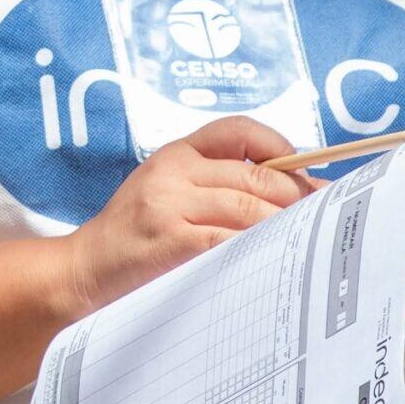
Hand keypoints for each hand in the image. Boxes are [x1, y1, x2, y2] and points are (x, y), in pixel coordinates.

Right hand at [65, 117, 314, 314]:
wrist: (82, 272)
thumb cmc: (133, 241)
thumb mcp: (166, 196)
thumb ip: (218, 188)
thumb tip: (299, 192)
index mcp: (173, 155)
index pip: (236, 130)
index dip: (278, 146)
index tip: (303, 173)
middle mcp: (172, 172)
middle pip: (255, 176)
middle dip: (296, 199)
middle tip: (322, 220)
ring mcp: (169, 205)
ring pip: (250, 209)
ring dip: (285, 228)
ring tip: (304, 245)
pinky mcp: (172, 241)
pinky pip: (232, 241)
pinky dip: (260, 250)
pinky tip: (273, 262)